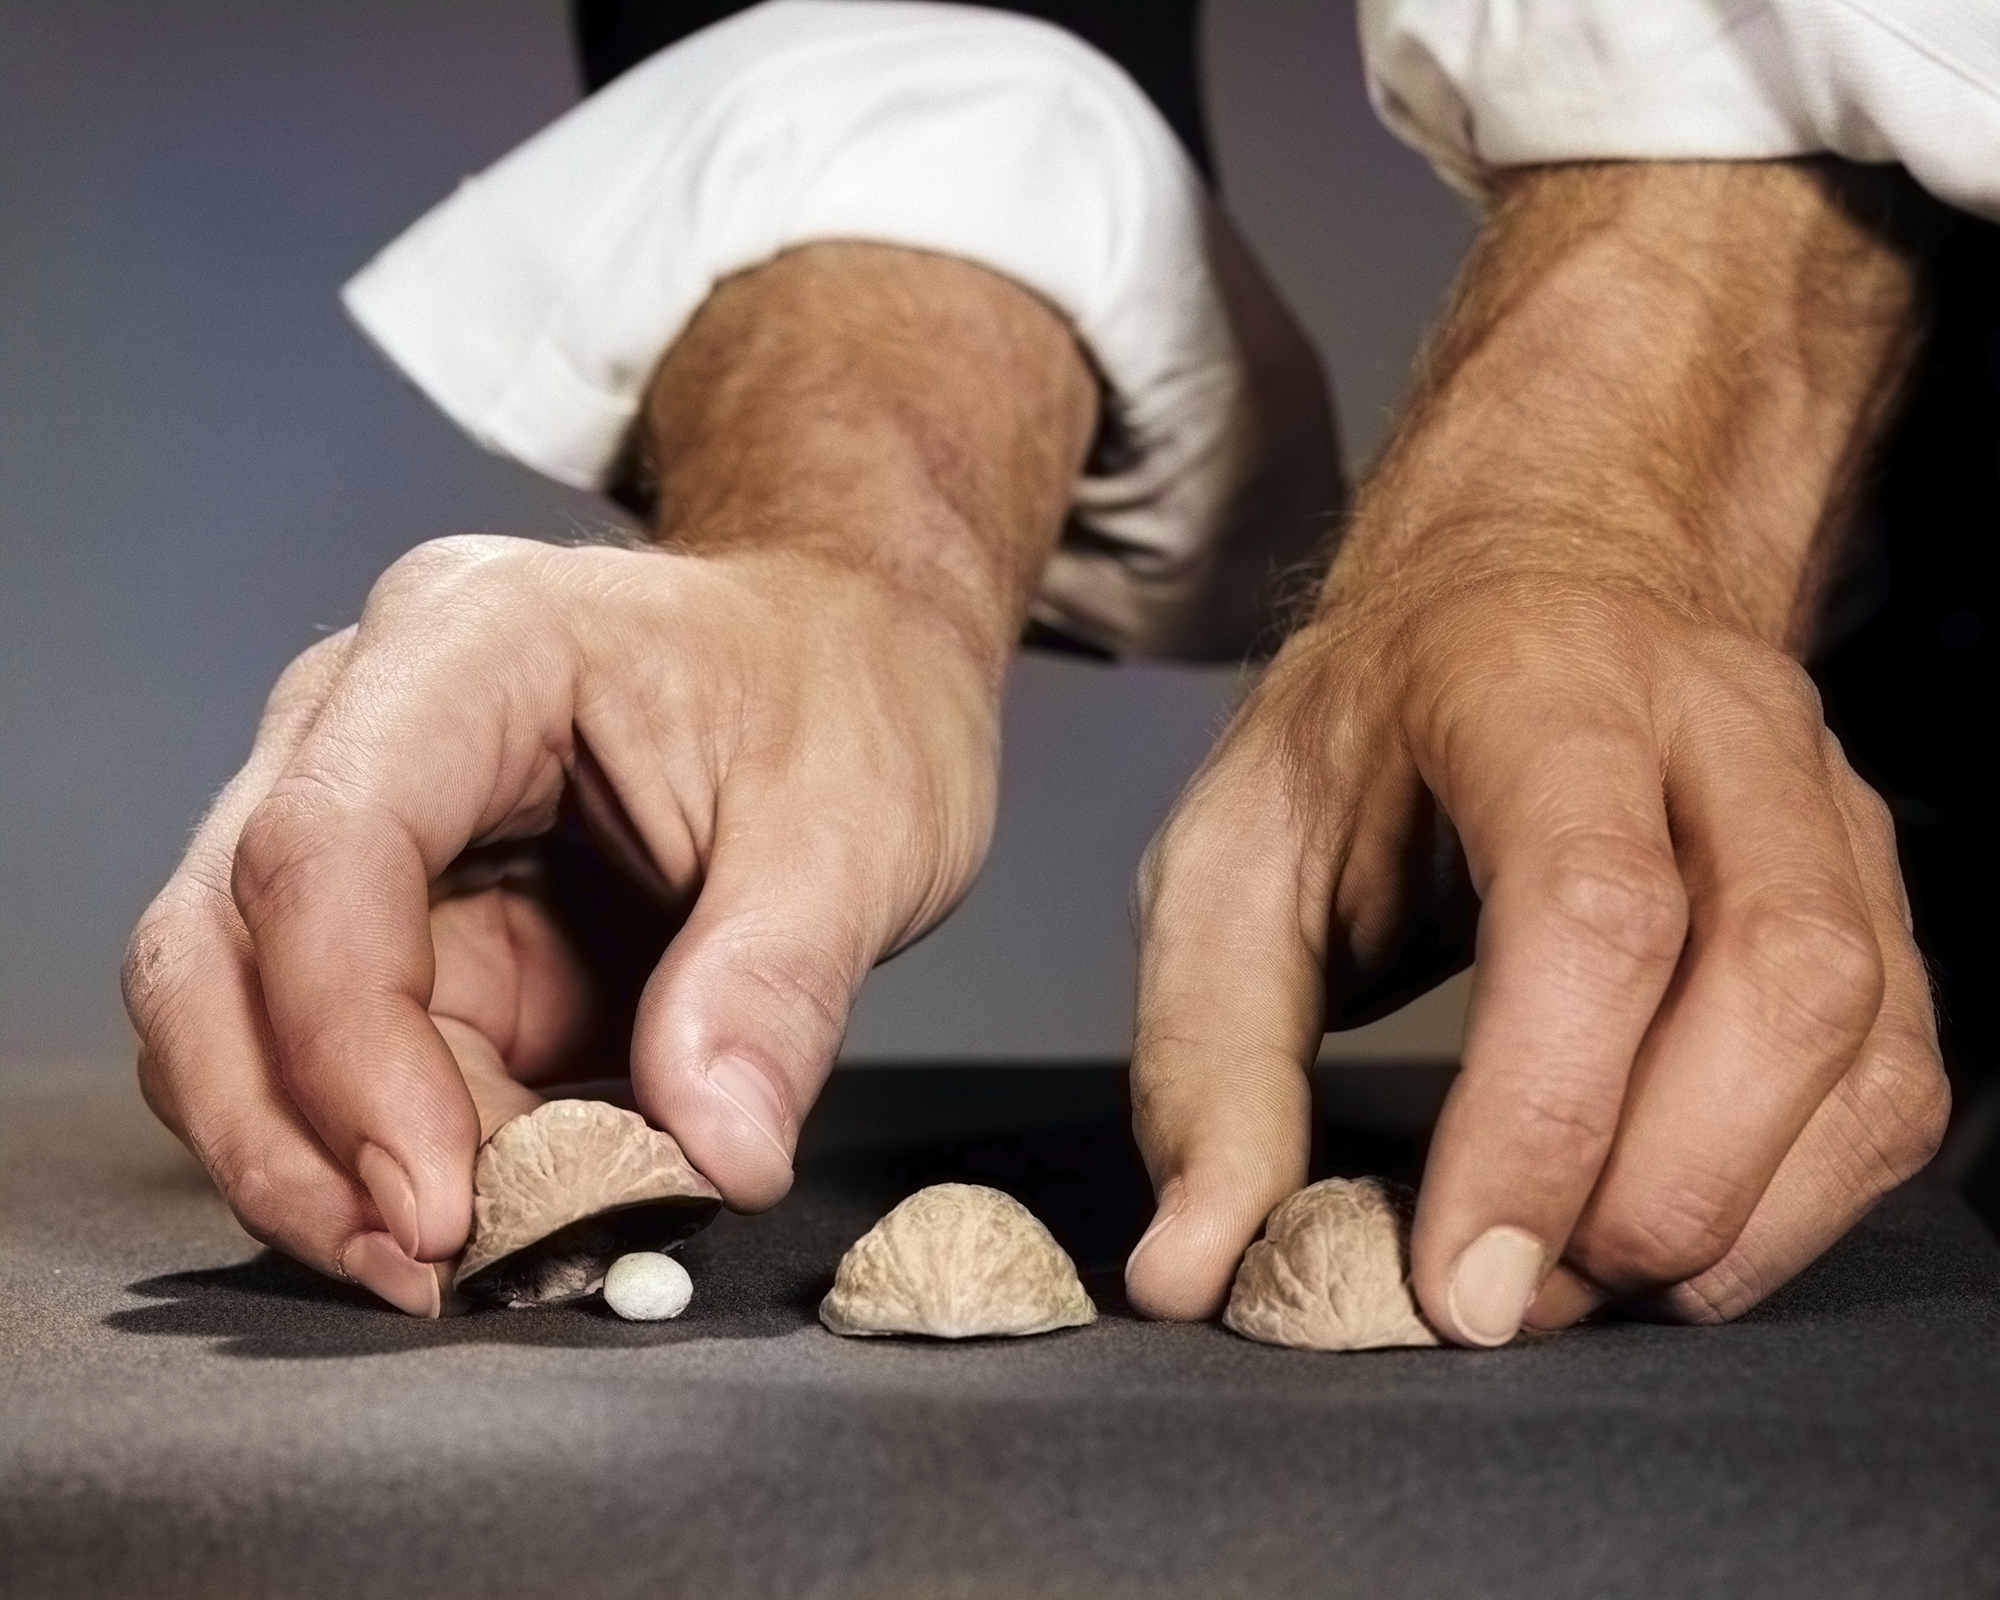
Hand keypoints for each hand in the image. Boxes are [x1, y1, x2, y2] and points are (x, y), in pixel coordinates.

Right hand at [123, 244, 1093, 1314]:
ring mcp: (368, 824)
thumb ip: (779, 984)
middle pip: (216, 944)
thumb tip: (715, 1156)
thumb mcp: (859, 826)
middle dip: (286, 1137)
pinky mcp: (402, 921)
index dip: (350, 1046)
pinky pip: (341, 1062)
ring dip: (324, 1167)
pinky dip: (394, 1159)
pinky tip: (495, 1217)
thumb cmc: (841, 693)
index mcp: (471, 648)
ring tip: (468, 1267)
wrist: (842, 658)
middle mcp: (368, 721)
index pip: (327, 849)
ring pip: (242, 1022)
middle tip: (420, 1272)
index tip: (440, 1203)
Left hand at [1124, 161, 1948, 1340]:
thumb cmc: (1370, 736)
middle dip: (1651, 1193)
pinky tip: (1668, 1229)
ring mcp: (1824, 809)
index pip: (1591, 905)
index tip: (1457, 1280)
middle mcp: (1717, 728)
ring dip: (1728, 1220)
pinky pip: (1895, 1087)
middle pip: (1778, 978)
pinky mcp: (1875, 900)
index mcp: (1535, 684)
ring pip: (1866, 1047)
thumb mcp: (1233, 856)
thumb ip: (1210, 1058)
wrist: (1528, 595)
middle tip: (1511, 1296)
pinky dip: (1792, 1207)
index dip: (1539, 1116)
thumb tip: (1194, 1266)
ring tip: (1573, 1274)